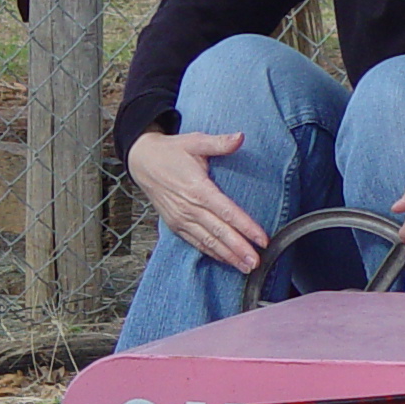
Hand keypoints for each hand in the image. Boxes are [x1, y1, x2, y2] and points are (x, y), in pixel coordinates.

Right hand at [128, 129, 267, 272]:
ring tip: (246, 267)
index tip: (262, 239)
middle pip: (219, 233)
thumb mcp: (195, 142)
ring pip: (208, 242)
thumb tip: (240, 137)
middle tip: (257, 262)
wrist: (142, 161)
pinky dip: (211, 253)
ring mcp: (181, 218)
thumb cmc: (172, 152)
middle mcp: (189, 208)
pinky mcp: (175, 224)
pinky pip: (196, 242)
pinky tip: (226, 260)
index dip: (246, 227)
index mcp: (197, 188)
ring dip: (228, 256)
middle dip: (239, 249)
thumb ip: (219, 142)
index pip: (227, 212)